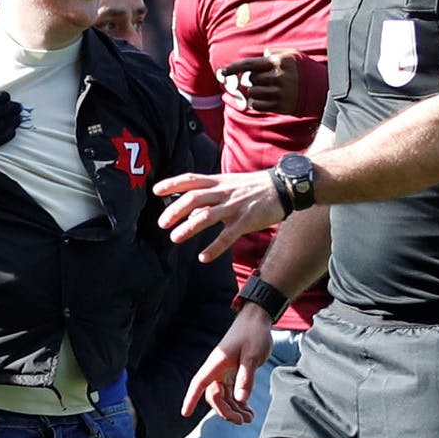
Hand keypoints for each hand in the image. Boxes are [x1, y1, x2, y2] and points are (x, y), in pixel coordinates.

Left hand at [154, 169, 283, 262]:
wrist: (283, 187)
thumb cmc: (253, 187)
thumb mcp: (229, 184)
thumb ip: (209, 195)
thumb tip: (188, 211)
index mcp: (218, 182)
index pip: (191, 180)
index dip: (172, 184)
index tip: (155, 190)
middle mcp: (223, 192)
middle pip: (194, 198)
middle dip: (175, 210)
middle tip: (161, 223)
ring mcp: (234, 206)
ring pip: (207, 216)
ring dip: (189, 228)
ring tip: (174, 238)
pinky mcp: (246, 221)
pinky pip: (227, 236)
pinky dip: (214, 247)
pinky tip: (203, 257)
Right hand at [181, 305, 275, 423]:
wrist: (256, 319)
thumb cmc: (253, 334)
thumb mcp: (252, 356)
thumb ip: (245, 378)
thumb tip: (240, 400)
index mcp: (217, 363)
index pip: (199, 383)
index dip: (191, 398)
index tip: (185, 413)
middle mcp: (217, 369)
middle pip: (214, 396)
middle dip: (226, 411)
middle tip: (243, 421)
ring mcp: (224, 371)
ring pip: (223, 396)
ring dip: (234, 409)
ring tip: (250, 418)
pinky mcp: (233, 372)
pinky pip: (231, 392)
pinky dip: (239, 403)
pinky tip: (249, 411)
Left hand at [218, 50, 301, 114]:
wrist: (322, 90)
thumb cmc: (305, 70)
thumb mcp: (293, 55)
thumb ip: (276, 52)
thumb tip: (263, 53)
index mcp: (278, 63)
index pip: (250, 65)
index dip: (233, 68)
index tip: (222, 72)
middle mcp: (278, 77)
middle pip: (251, 79)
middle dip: (252, 80)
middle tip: (264, 80)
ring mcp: (279, 92)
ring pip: (253, 93)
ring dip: (255, 92)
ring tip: (268, 90)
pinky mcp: (280, 106)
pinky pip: (258, 105)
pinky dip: (257, 103)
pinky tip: (266, 99)